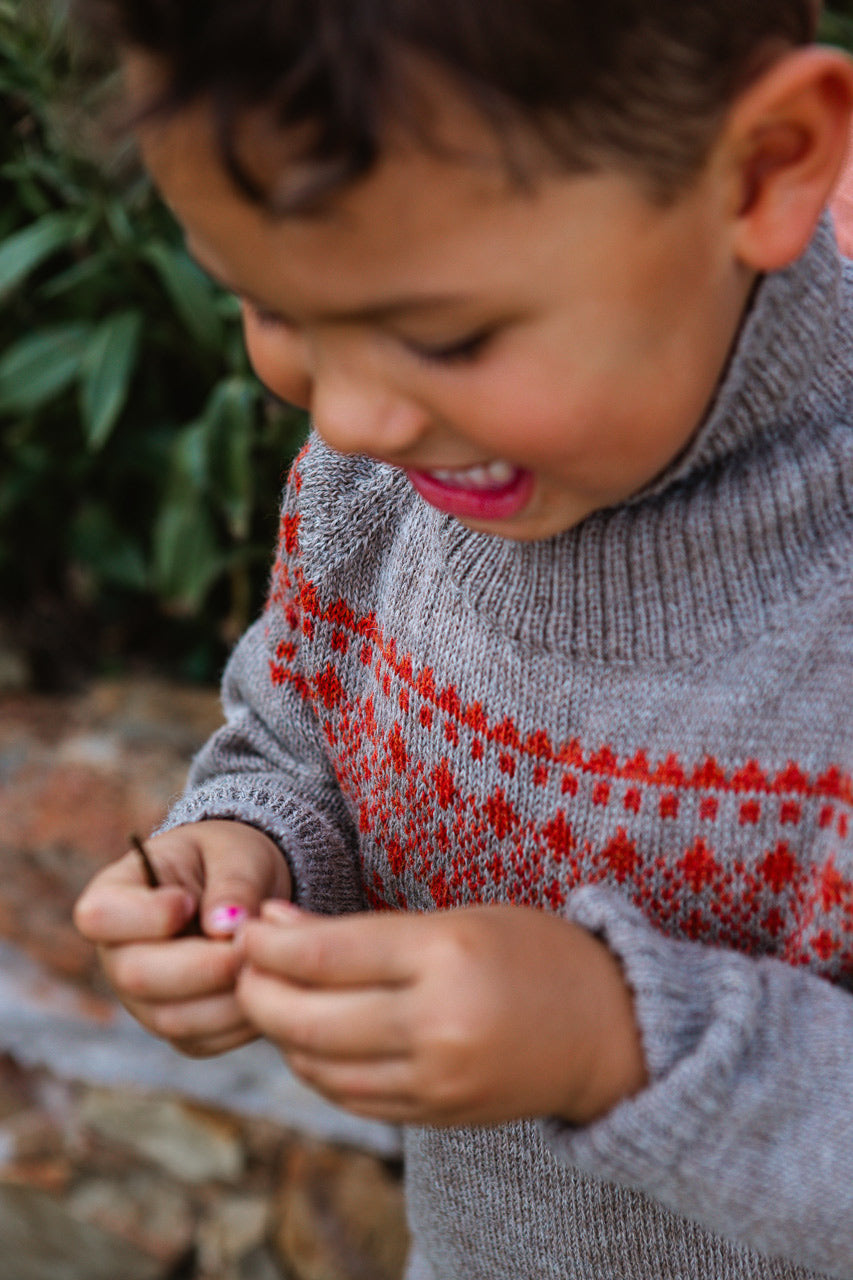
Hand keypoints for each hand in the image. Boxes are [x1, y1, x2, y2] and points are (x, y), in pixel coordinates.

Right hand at [73, 819, 291, 1056]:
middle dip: (201, 965)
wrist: (249, 893)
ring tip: (264, 961)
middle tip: (248, 944)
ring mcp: (143, 999)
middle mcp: (118, 955)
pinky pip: (204, 1040)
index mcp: (114, 896)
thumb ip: (232, 882)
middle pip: (135, 976)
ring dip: (227, 996)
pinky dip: (241, 1020)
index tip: (188, 902)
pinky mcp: (179, 1030)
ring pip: (171, 1019)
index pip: (99, 916)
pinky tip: (265, 985)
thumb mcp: (236, 852)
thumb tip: (224, 927)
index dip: (145, 916)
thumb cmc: (231, 860)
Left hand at [237, 902, 646, 1125]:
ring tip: (274, 998)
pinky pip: (349, 1098)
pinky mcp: (435, 1115)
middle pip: (306, 1018)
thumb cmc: (534, 954)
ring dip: (280, 1032)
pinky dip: (316, 1069)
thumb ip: (362, 932)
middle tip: (242, 966)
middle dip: (255, 991)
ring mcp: (436, 1080)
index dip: (267, 944)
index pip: (323, 954)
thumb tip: (275, 926)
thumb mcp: (455, 920)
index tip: (245, 928)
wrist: (611, 1031)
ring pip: (318, 1066)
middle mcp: (437, 1023)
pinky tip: (314, 1040)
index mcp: (445, 955)